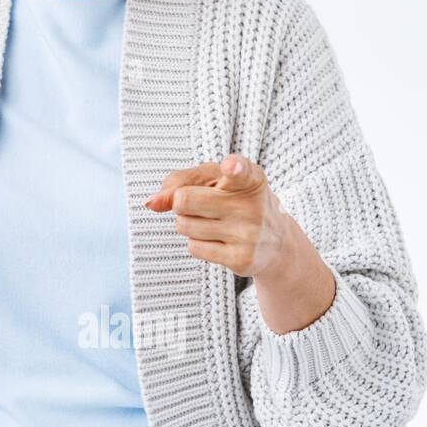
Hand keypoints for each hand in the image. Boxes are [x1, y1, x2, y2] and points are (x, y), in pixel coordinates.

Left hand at [143, 153, 293, 279]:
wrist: (275, 242)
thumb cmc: (234, 201)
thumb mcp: (213, 179)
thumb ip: (179, 181)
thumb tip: (151, 203)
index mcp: (250, 179)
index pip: (240, 170)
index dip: (233, 167)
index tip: (230, 167)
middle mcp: (253, 205)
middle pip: (183, 200)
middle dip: (182, 203)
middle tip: (204, 205)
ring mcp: (249, 234)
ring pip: (184, 226)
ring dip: (189, 224)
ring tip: (216, 223)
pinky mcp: (242, 259)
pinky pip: (193, 248)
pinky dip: (198, 243)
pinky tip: (220, 240)